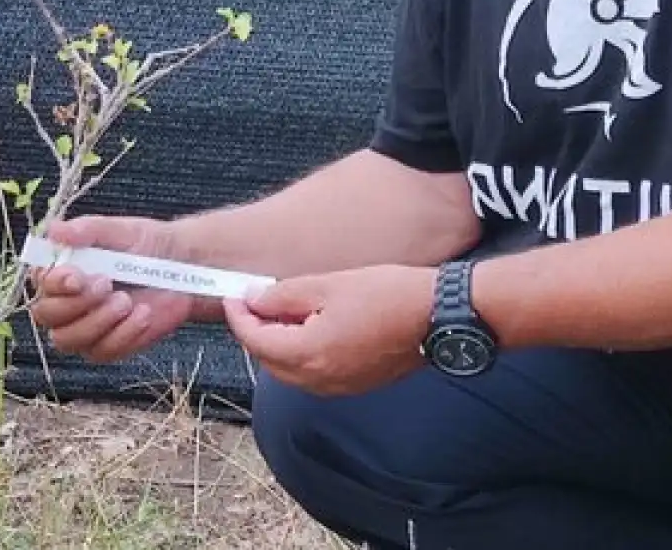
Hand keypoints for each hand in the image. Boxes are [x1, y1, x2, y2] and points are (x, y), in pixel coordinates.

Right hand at [27, 215, 194, 362]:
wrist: (182, 267)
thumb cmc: (144, 245)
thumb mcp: (119, 230)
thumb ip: (86, 230)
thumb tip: (53, 230)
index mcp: (61, 272)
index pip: (40, 283)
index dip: (54, 283)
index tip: (77, 277)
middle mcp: (65, 303)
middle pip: (46, 315)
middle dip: (76, 302)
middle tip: (107, 284)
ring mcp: (84, 328)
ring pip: (68, 339)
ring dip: (98, 321)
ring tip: (126, 301)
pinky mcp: (107, 346)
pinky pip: (103, 351)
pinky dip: (124, 333)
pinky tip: (143, 314)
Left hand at [224, 264, 435, 396]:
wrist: (437, 316)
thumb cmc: (388, 294)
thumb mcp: (328, 283)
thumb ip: (283, 295)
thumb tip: (252, 300)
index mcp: (308, 353)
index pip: (255, 340)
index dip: (239, 316)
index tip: (234, 296)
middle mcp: (319, 380)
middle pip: (269, 360)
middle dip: (257, 332)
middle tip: (257, 300)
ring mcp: (338, 387)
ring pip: (290, 371)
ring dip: (279, 344)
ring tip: (285, 311)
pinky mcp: (355, 385)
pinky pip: (314, 375)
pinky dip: (303, 354)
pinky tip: (313, 327)